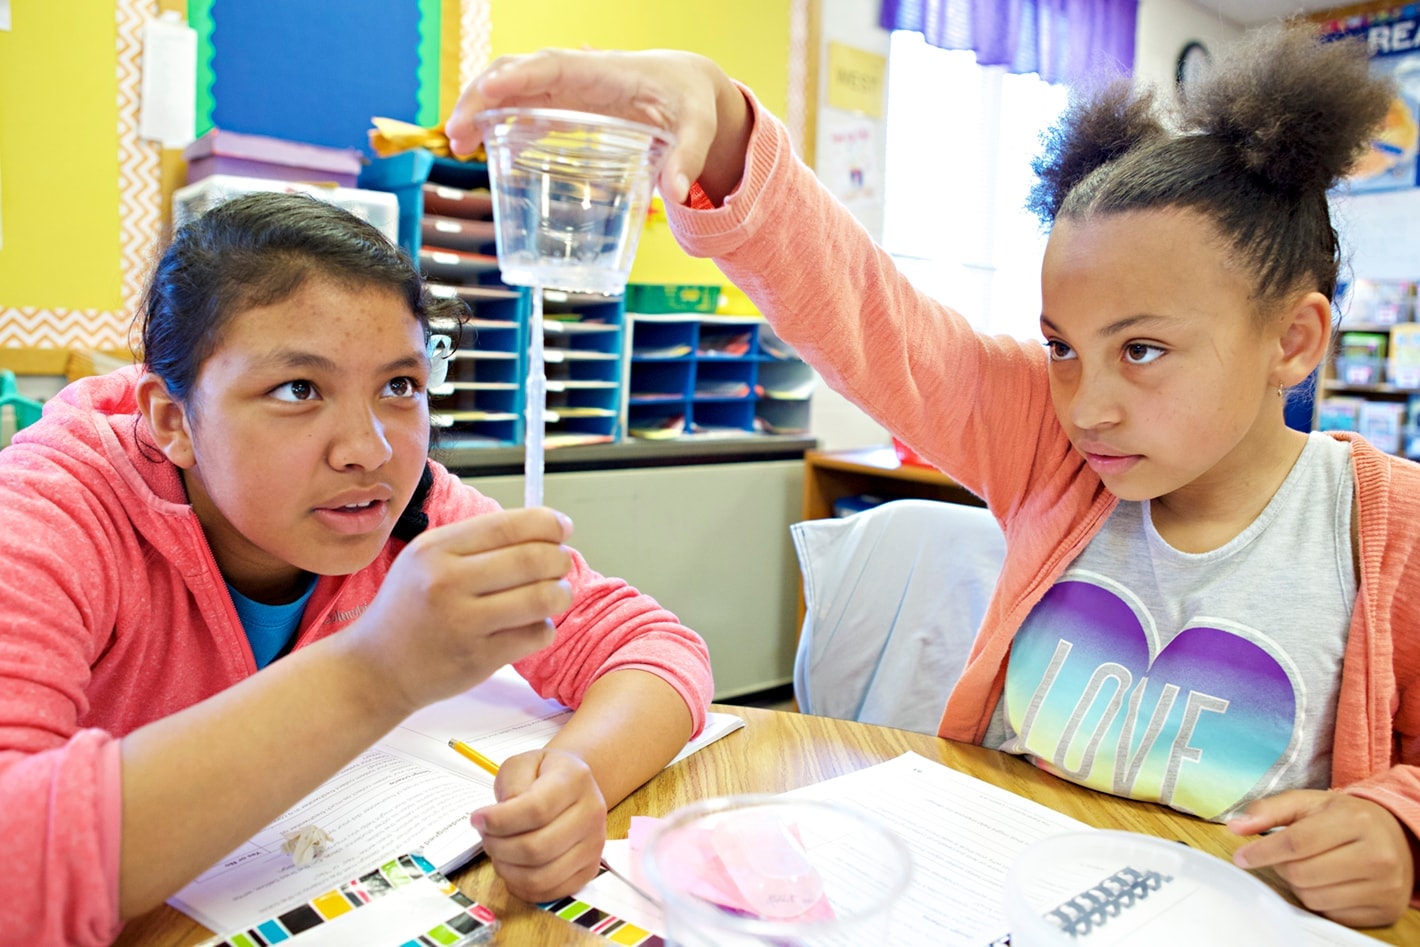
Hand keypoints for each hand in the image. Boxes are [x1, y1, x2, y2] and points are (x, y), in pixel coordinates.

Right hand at [343, 507, 574, 712]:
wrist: (374, 669)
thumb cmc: (408, 609)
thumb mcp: (425, 560)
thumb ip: (476, 542)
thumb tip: (543, 527)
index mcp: (435, 550)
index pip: (508, 525)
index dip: (548, 524)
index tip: (563, 528)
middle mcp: (446, 582)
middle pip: (532, 559)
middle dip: (560, 559)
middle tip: (562, 563)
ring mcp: (462, 623)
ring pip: (541, 598)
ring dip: (560, 593)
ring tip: (556, 593)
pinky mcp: (478, 658)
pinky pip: (534, 635)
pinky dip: (544, 628)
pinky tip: (532, 625)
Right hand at [444, 48, 751, 204]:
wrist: (689, 86)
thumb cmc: (692, 100)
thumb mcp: (698, 126)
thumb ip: (688, 157)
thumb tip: (675, 194)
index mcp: (602, 72)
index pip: (549, 66)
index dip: (516, 77)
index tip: (486, 92)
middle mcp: (576, 75)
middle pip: (515, 74)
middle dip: (481, 98)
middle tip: (456, 136)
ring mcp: (567, 88)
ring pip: (511, 88)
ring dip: (480, 110)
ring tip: (458, 145)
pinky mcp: (566, 104)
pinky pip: (524, 106)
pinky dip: (500, 122)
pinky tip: (483, 149)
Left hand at [471, 748, 607, 901]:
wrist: (574, 786)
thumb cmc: (543, 775)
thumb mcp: (522, 763)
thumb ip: (511, 785)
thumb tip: (500, 820)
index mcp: (575, 780)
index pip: (537, 809)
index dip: (500, 821)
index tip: (477, 819)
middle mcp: (591, 813)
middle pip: (537, 848)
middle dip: (499, 847)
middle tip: (486, 836)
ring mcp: (594, 845)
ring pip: (541, 876)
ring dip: (507, 869)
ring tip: (498, 852)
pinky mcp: (589, 870)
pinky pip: (550, 892)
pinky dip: (522, 887)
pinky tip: (512, 868)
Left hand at [1229, 790, 1414, 927]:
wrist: (1397, 838)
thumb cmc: (1345, 818)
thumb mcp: (1308, 803)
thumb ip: (1269, 810)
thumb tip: (1236, 827)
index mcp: (1354, 820)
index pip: (1297, 842)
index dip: (1263, 852)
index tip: (1241, 858)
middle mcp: (1376, 855)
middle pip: (1302, 874)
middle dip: (1283, 866)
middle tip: (1287, 856)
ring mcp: (1384, 886)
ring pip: (1313, 898)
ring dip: (1299, 885)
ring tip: (1310, 866)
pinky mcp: (1385, 911)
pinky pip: (1331, 914)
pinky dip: (1319, 901)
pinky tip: (1328, 882)